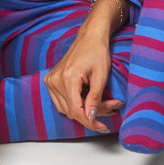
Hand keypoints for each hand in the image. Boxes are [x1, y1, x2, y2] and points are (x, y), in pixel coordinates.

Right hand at [43, 0, 124, 131]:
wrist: (89, 37)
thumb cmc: (97, 51)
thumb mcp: (101, 75)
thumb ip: (95, 98)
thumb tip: (91, 117)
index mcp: (67, 78)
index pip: (76, 110)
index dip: (90, 122)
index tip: (102, 127)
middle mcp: (55, 80)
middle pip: (72, 110)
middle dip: (93, 114)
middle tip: (112, 108)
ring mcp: (51, 81)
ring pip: (67, 109)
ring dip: (85, 111)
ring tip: (104, 103)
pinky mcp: (51, 81)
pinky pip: (62, 102)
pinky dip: (76, 105)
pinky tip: (90, 100)